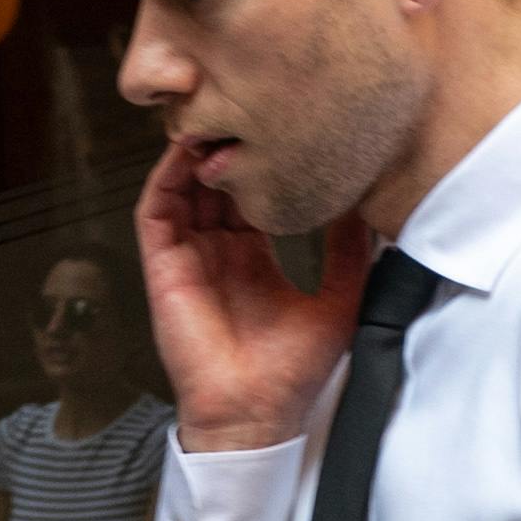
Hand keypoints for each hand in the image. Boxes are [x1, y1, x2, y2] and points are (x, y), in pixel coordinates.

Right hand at [135, 133, 370, 452]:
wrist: (258, 414)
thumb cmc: (293, 373)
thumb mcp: (340, 298)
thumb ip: (349, 251)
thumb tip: (365, 203)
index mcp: (254, 259)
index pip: (251, 194)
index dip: (262, 161)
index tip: (285, 128)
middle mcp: (218, 254)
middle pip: (214, 183)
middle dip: (225, 146)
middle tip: (246, 106)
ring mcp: (188, 259)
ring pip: (182, 189)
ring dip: (192, 153)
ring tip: (213, 115)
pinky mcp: (164, 269)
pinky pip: (155, 212)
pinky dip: (165, 178)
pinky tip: (185, 152)